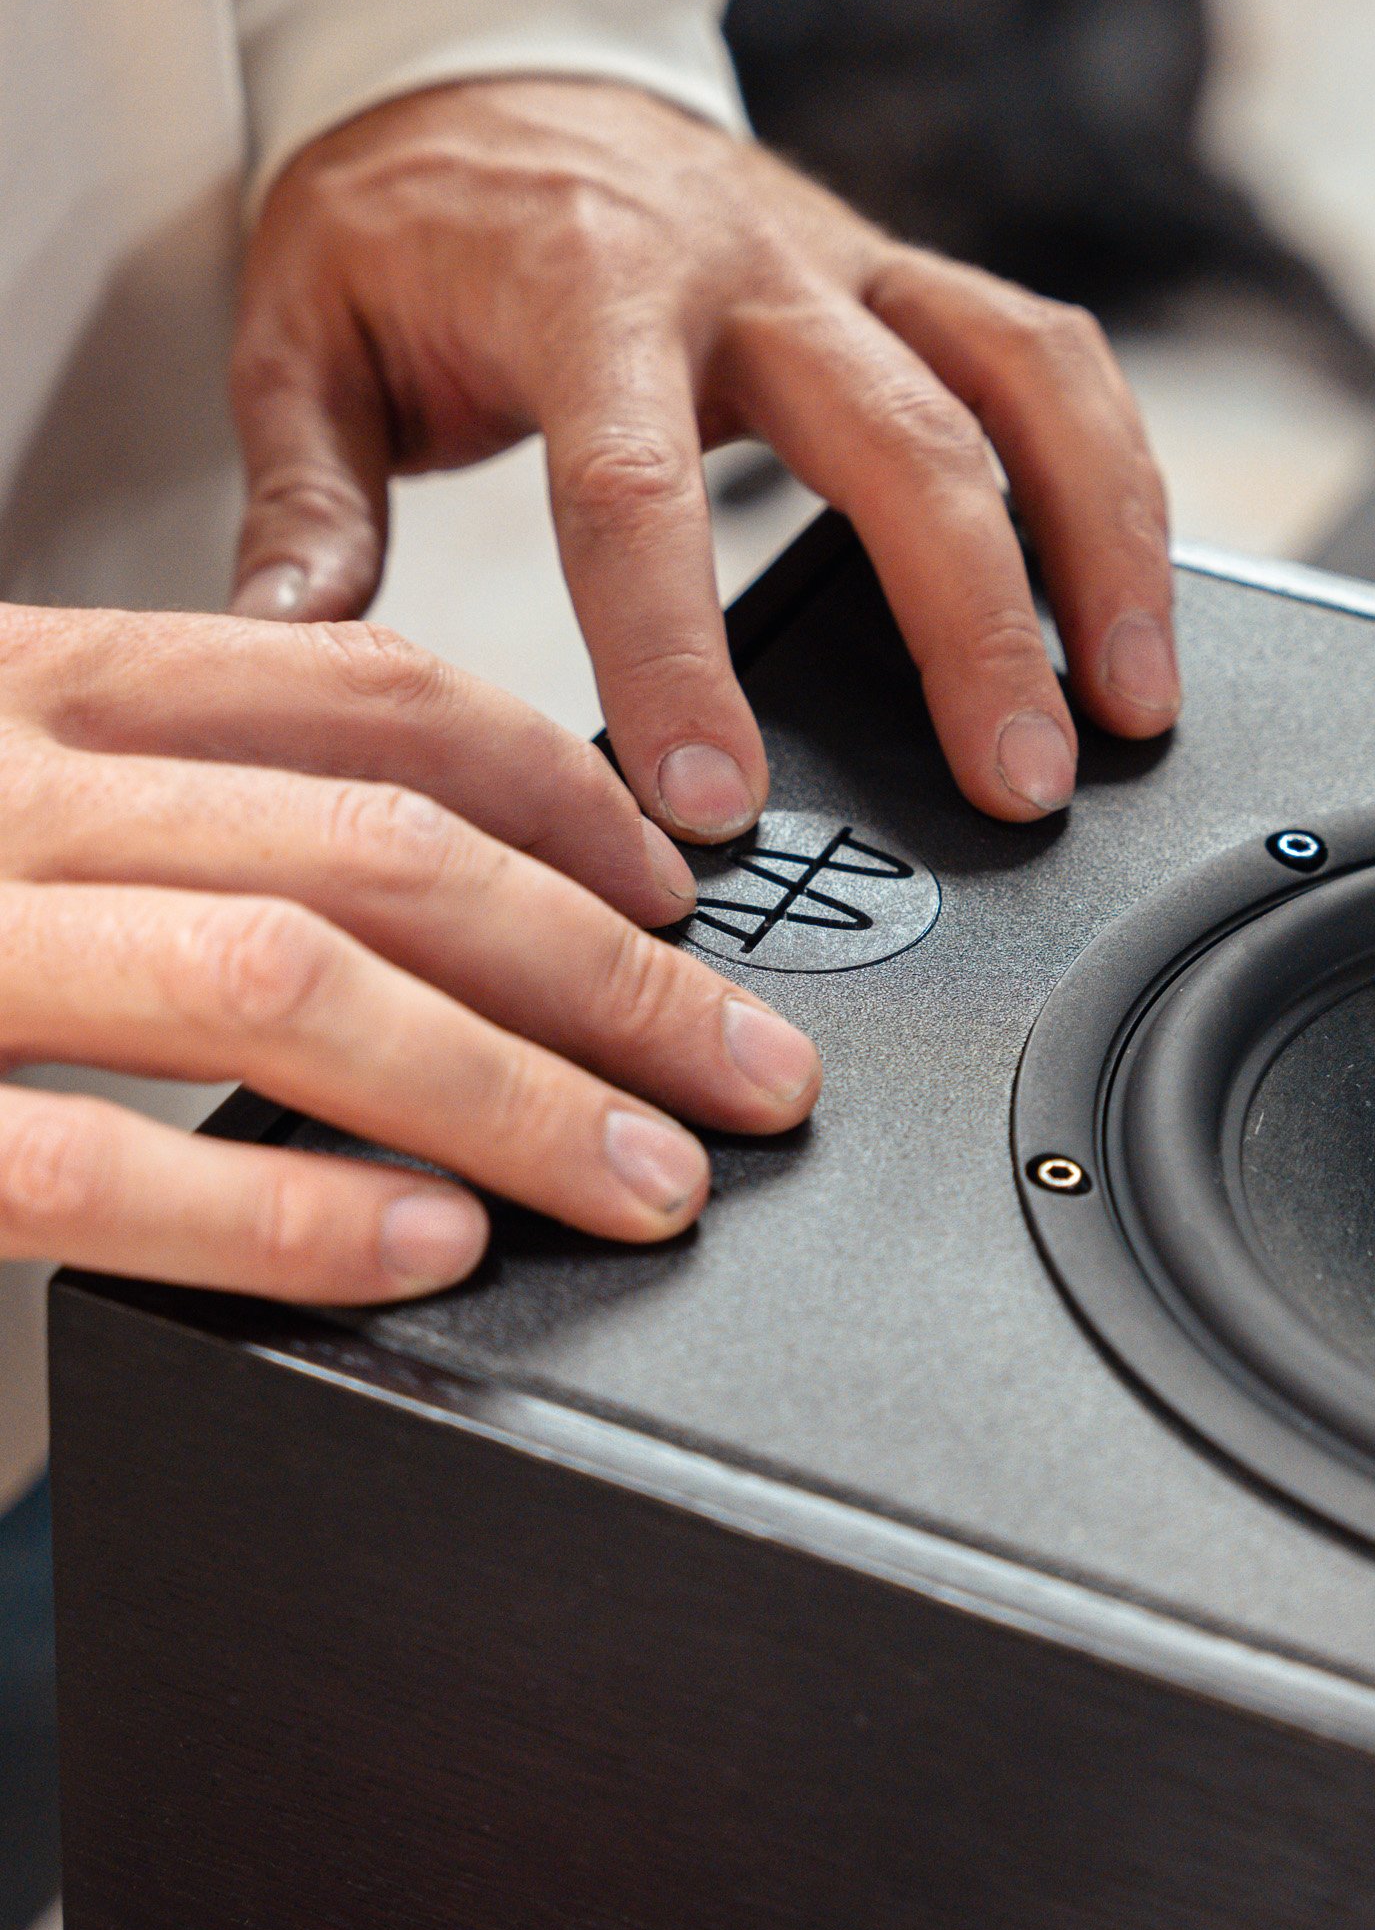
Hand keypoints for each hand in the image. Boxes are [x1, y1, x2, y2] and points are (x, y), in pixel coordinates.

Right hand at [0, 608, 819, 1302]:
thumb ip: (160, 800)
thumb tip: (417, 875)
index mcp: (43, 686)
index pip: (362, 696)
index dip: (559, 792)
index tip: (678, 887)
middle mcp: (4, 785)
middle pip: (378, 849)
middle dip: (605, 972)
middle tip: (745, 1067)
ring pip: (289, 984)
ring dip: (508, 1093)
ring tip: (648, 1176)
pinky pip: (110, 1165)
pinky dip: (293, 1211)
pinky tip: (433, 1243)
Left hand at [230, 78, 1177, 839]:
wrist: (485, 51)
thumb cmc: (401, 212)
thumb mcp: (300, 337)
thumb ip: (303, 498)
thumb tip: (294, 648)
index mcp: (579, 284)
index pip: (638, 487)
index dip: (678, 649)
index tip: (711, 797)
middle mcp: (743, 264)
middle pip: (902, 439)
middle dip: (975, 622)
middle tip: (1017, 783)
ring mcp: (845, 261)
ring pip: (1023, 381)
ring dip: (1102, 543)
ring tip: (1133, 706)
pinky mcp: (901, 275)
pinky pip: (1043, 359)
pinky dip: (1111, 474)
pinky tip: (1131, 597)